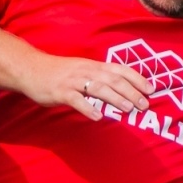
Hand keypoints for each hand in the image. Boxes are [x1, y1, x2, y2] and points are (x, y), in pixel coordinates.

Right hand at [22, 53, 152, 121]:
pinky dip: (88, 108)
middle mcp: (86, 71)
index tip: (151, 89)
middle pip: (113, 80)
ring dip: (115, 99)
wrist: (31, 69)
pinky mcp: (61, 92)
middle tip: (144, 105)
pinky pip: (76, 100)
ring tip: (128, 110)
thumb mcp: (81, 71)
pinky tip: (98, 117)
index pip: (119, 69)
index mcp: (93, 65)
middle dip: (131, 92)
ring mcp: (73, 81)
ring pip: (98, 88)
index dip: (137, 78)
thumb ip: (98, 78)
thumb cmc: (58, 73)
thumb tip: (119, 90)